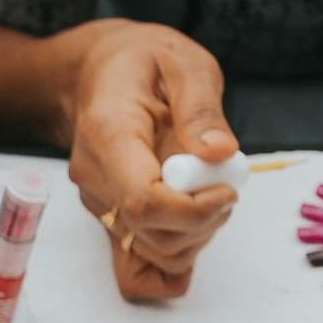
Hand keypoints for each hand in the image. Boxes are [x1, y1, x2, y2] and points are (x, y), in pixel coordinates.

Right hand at [61, 21, 236, 300]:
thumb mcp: (184, 64)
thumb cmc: (142, 64)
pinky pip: (138, 259)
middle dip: (205, 220)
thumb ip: (202, 108)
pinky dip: (175, 254)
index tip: (228, 190)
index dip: (194, 210)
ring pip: (153, 249)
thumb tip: (220, 153)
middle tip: (225, 181)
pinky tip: (194, 226)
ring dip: (196, 233)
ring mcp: (96, 198)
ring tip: (207, 187)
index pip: (143, 201)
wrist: (96, 74)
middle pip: (150, 232)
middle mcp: (94, 174)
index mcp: (109, 132)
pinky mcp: (107, 213)